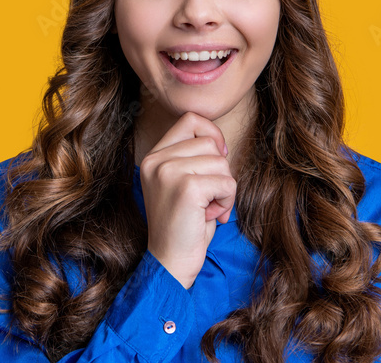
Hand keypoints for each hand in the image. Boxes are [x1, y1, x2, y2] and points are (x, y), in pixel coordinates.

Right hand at [139, 111, 235, 288]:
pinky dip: (227, 201)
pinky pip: (227, 183)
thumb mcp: (181, 182)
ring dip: (224, 188)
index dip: (212, 135)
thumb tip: (220, 143)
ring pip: (221, 162)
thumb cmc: (183, 225)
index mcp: (153, 157)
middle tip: (208, 196)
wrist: (170, 262)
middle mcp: (156, 161)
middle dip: (220, 170)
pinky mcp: (186, 188)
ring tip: (208, 208)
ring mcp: (168, 172)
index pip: (190, 120)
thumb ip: (193, 158)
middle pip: (209, 142)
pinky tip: (211, 215)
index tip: (216, 160)